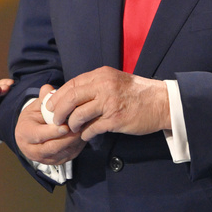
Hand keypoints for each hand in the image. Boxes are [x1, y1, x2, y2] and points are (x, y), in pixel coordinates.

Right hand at [16, 83, 85, 164]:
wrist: (30, 135)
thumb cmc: (34, 118)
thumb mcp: (36, 107)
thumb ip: (43, 99)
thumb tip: (48, 89)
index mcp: (24, 133)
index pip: (39, 135)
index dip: (53, 132)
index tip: (66, 126)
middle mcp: (31, 149)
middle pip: (51, 147)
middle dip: (67, 139)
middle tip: (80, 129)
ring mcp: (43, 159)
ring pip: (61, 154)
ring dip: (74, 144)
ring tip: (83, 132)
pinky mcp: (54, 162)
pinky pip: (67, 157)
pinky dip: (76, 148)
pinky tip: (82, 137)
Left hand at [44, 65, 169, 139]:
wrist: (161, 102)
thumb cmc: (136, 93)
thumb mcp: (114, 81)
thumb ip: (95, 86)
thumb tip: (71, 96)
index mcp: (101, 75)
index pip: (72, 85)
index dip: (58, 97)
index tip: (51, 106)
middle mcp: (104, 86)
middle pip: (71, 98)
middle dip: (59, 111)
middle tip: (55, 120)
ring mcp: (109, 103)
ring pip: (79, 115)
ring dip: (72, 124)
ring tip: (72, 129)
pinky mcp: (116, 119)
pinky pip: (93, 128)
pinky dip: (86, 134)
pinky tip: (86, 136)